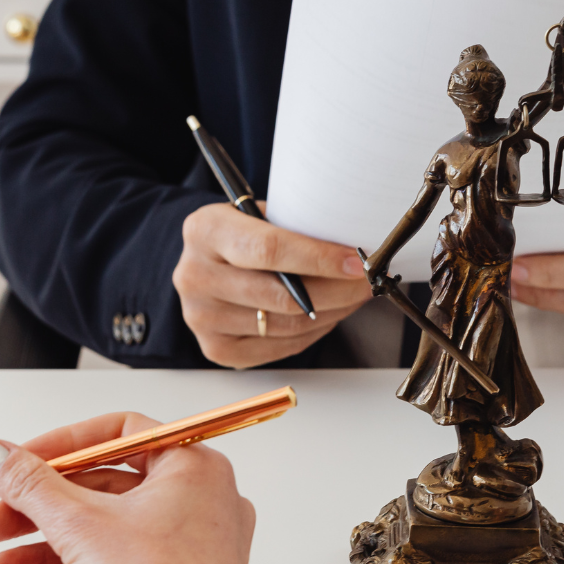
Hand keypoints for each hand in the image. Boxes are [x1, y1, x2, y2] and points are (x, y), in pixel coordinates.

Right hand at [0, 412, 256, 563]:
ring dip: (47, 555)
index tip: (18, 464)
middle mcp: (202, 504)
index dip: (59, 446)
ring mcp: (195, 553)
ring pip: (107, 541)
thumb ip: (28, 484)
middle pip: (104, 492)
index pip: (118, 434)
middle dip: (40, 513)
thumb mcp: (79, 525)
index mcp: (194, 467)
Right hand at [174, 202, 370, 367]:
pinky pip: (280, 346)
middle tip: (368, 282)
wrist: (208, 260)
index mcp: (205, 230)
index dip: (320, 258)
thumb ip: (296, 228)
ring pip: (286, 324)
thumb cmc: (243, 234)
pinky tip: (327, 314)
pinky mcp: (216, 348)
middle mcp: (195, 276)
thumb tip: (355, 249)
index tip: (357, 263)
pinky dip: (313, 332)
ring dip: (331, 312)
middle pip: (282, 295)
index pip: (269, 249)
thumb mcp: (261, 215)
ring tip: (352, 296)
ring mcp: (201, 317)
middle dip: (337, 290)